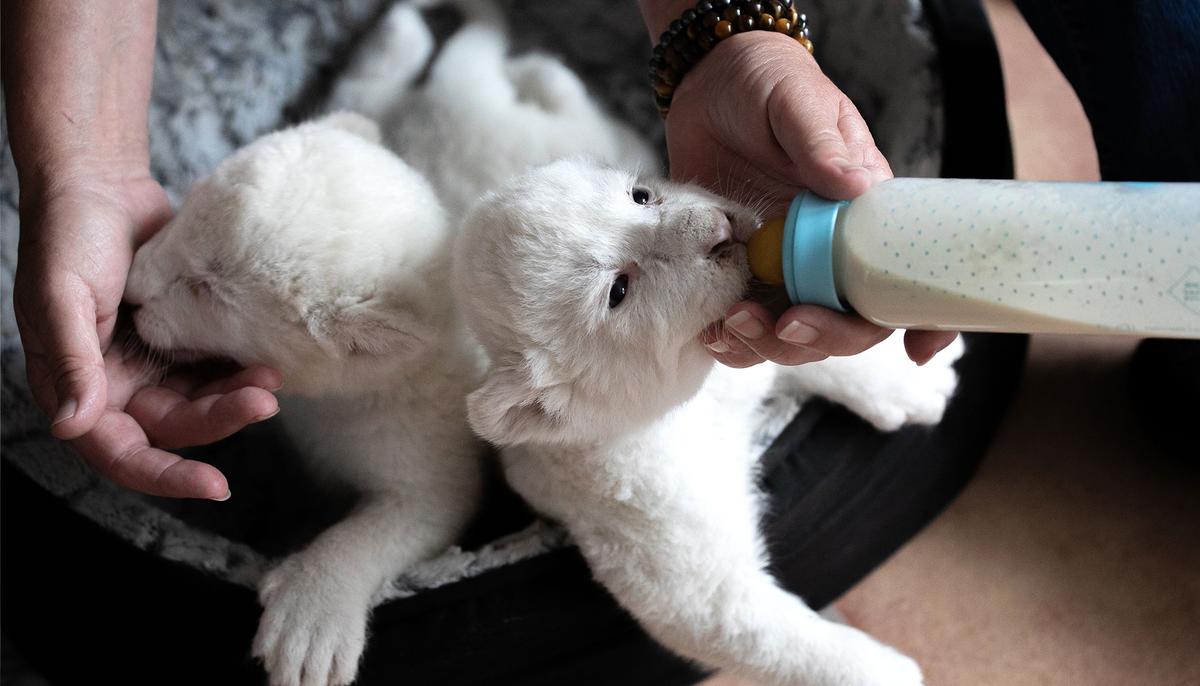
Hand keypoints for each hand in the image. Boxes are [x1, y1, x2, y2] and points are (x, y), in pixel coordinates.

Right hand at [14, 170, 279, 498]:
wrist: (100, 181)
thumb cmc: (67, 232)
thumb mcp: (59, 295)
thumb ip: (69, 360)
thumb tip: (73, 426)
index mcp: (78, 388)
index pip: (122, 453)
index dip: (167, 476)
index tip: (216, 486)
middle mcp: (117, 384)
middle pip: (177, 428)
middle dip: (221, 420)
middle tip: (264, 398)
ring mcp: (154, 360)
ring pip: (204, 400)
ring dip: (237, 395)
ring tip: (271, 373)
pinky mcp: (185, 335)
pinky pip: (216, 364)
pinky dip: (239, 365)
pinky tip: (265, 354)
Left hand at [666, 30, 956, 365]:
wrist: (707, 84)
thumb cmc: (768, 85)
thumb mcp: (799, 103)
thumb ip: (821, 144)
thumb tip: (855, 186)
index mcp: (863, 216)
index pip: (905, 276)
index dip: (922, 319)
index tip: (917, 351)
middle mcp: (829, 251)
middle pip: (849, 321)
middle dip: (824, 338)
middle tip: (787, 325)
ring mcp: (784, 267)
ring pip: (794, 335)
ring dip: (769, 346)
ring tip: (734, 324)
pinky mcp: (738, 272)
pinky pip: (743, 324)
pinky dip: (730, 342)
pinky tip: (713, 335)